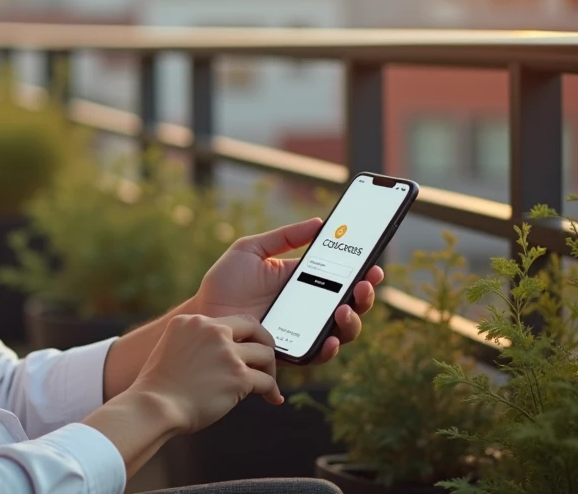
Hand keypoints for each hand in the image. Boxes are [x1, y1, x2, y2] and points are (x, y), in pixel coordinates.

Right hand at [131, 313, 280, 433]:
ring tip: (267, 384)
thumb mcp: (170, 347)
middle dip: (265, 343)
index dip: (243, 335)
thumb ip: (194, 342)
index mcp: (193, 321)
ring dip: (269, 369)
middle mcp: (212, 330)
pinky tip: (272, 398)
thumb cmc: (159, 386)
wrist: (155, 406)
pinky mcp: (239, 376)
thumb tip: (218, 356)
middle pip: (254, 327)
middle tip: (266, 360)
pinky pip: (267, 381)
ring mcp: (227, 353)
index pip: (230, 321)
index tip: (246, 348)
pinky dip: (272, 391)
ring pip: (266, 354)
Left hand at [190, 218, 382, 364]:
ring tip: (343, 309)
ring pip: (342, 331)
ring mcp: (304, 330)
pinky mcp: (292, 351)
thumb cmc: (225, 282)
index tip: (372, 263)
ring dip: (352, 321)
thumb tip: (318, 222)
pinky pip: (318, 354)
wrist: (205, 314)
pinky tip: (329, 339)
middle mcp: (310, 306)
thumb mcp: (251, 250)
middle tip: (364, 284)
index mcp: (304, 280)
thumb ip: (283, 237)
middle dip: (365, 295)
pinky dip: (328, 348)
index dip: (362, 271)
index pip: (343, 276)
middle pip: (351, 304)